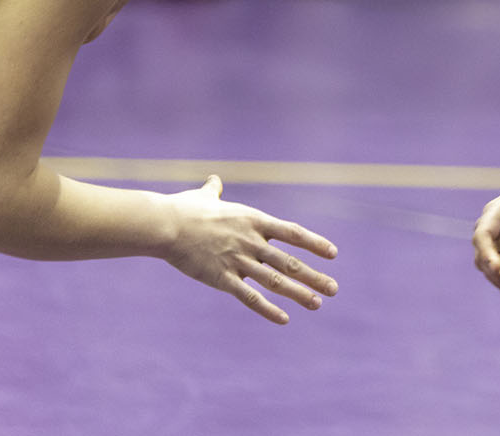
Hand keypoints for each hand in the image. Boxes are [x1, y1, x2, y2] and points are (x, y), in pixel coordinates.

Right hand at [163, 175, 338, 323]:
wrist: (164, 225)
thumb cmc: (183, 209)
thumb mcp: (205, 196)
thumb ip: (215, 190)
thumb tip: (213, 180)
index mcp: (254, 221)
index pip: (293, 233)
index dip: (315, 243)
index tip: (333, 254)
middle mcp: (252, 241)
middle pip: (290, 262)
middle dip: (314, 277)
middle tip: (334, 290)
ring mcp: (238, 261)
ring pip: (275, 281)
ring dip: (299, 294)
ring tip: (318, 304)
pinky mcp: (221, 278)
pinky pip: (249, 297)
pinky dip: (268, 309)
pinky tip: (284, 319)